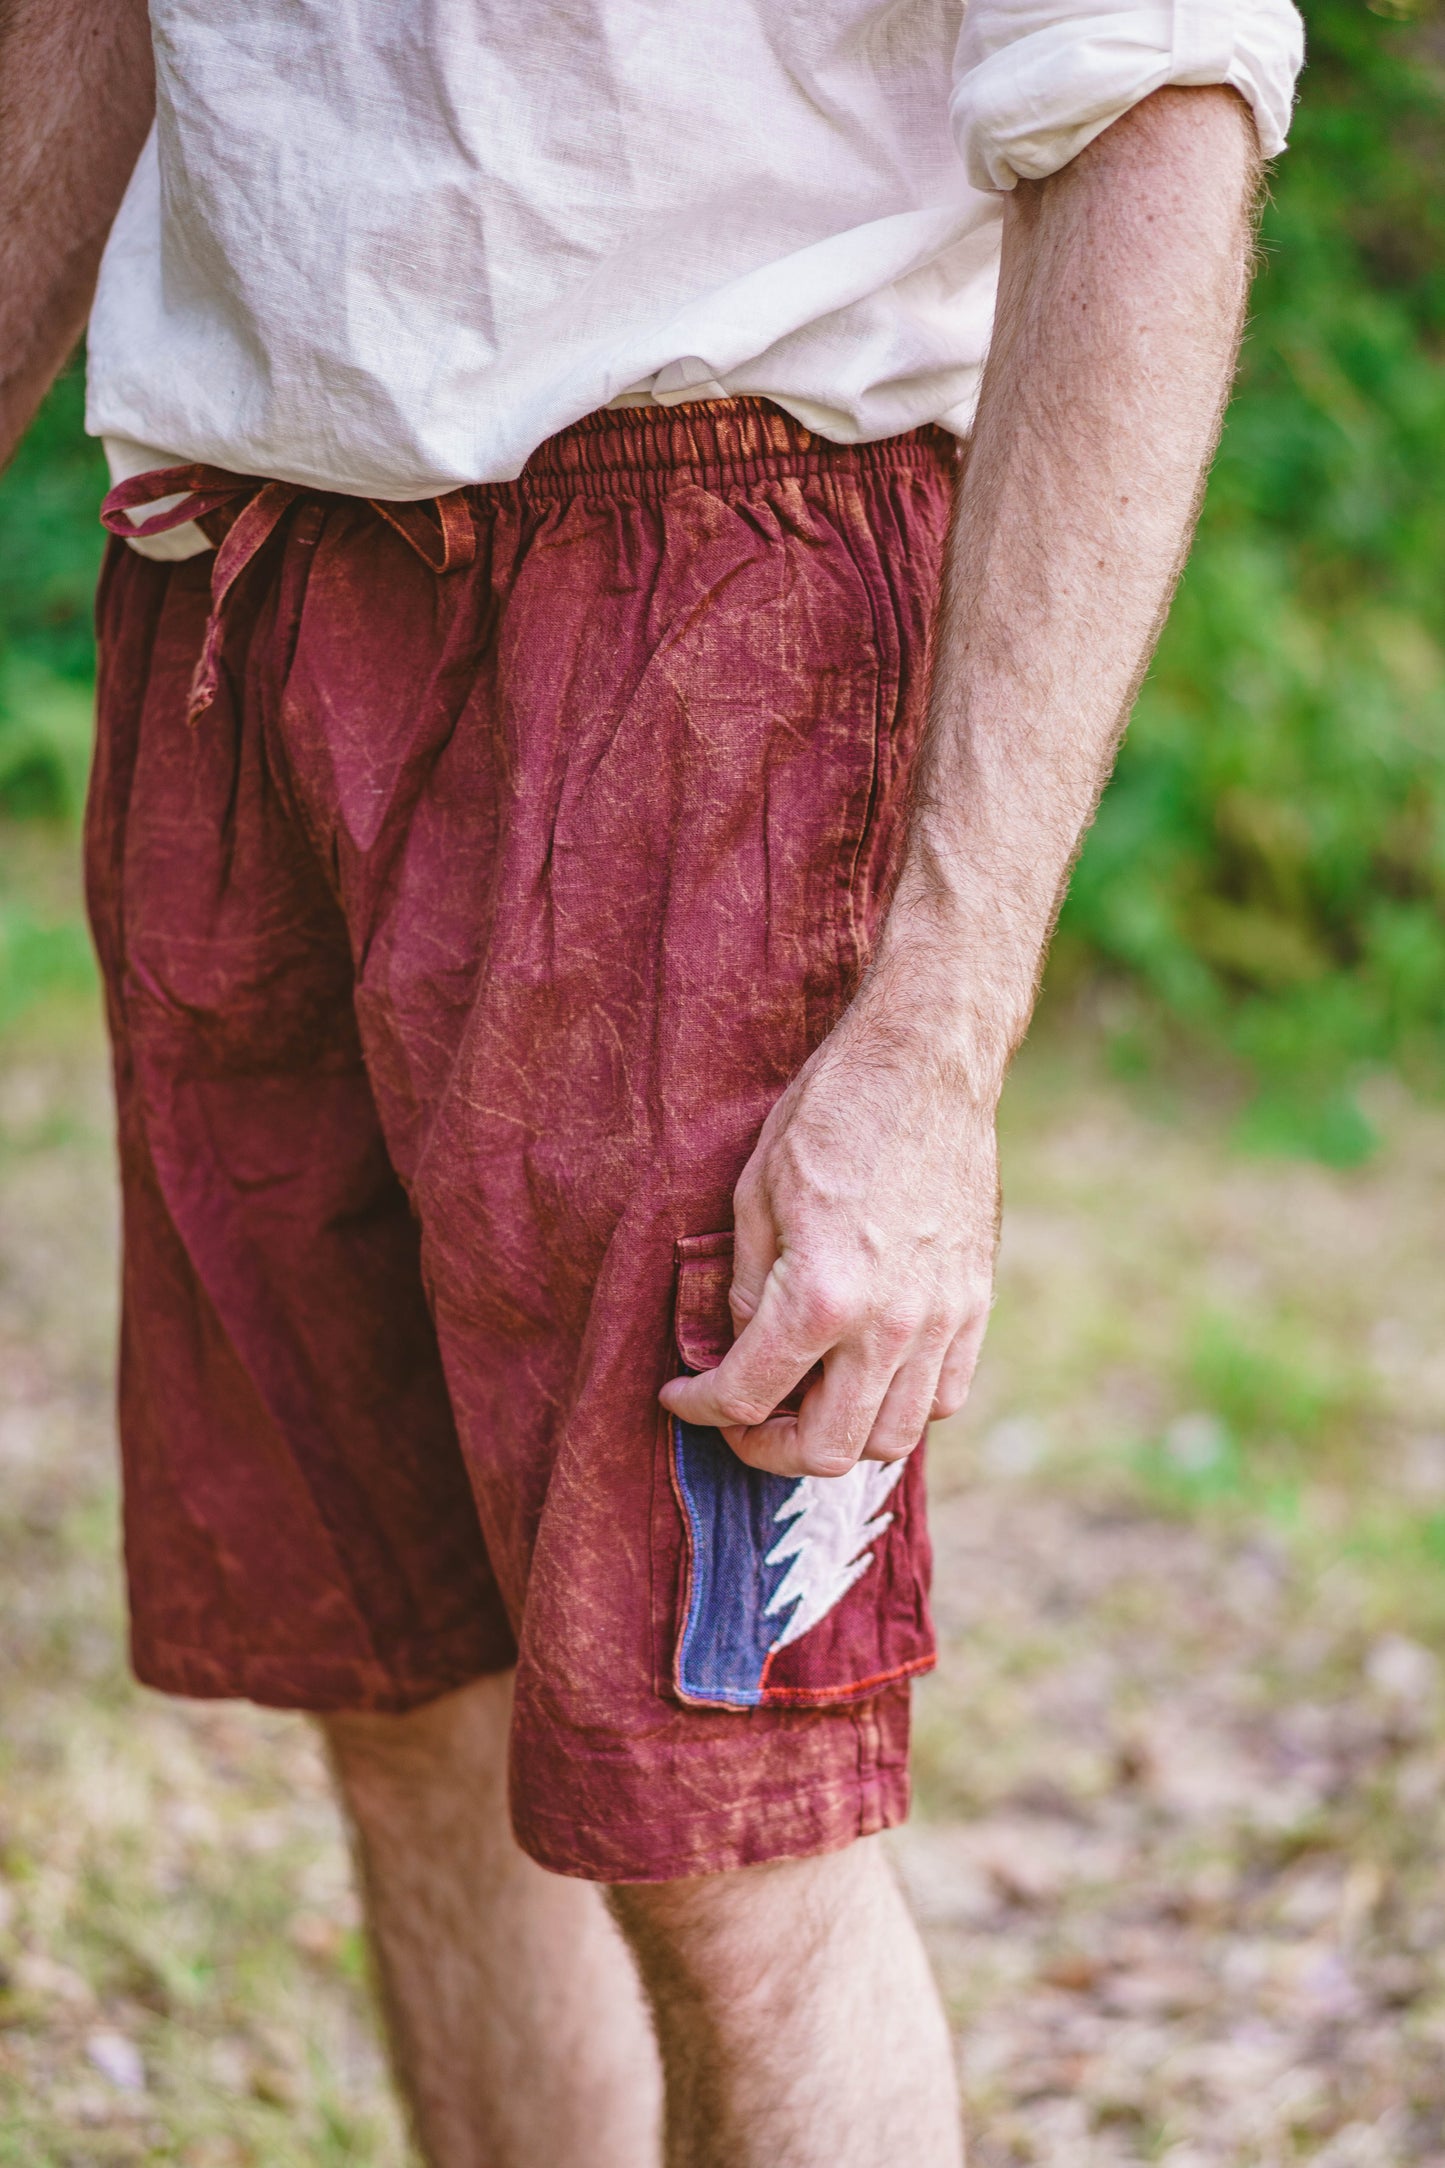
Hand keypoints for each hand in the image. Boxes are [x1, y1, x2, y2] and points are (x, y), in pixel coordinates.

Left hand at [659, 974, 998, 1478]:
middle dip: (767, 1447)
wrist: (924, 1065)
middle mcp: (889, 1327)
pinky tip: (865, 1372)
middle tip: (741, 1418)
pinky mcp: (975, 1305)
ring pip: (892, 1438)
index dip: (699, 1407)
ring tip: (804, 1399)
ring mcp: (942, 1321)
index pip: (746, 1397)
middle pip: (826, 1449)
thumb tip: (741, 1349)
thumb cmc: (830, 1115)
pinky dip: (900, 1405)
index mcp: (819, 1298)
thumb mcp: (754, 1196)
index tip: (681, 1395)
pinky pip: (944, 1397)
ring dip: (839, 1433)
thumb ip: (744, 1290)